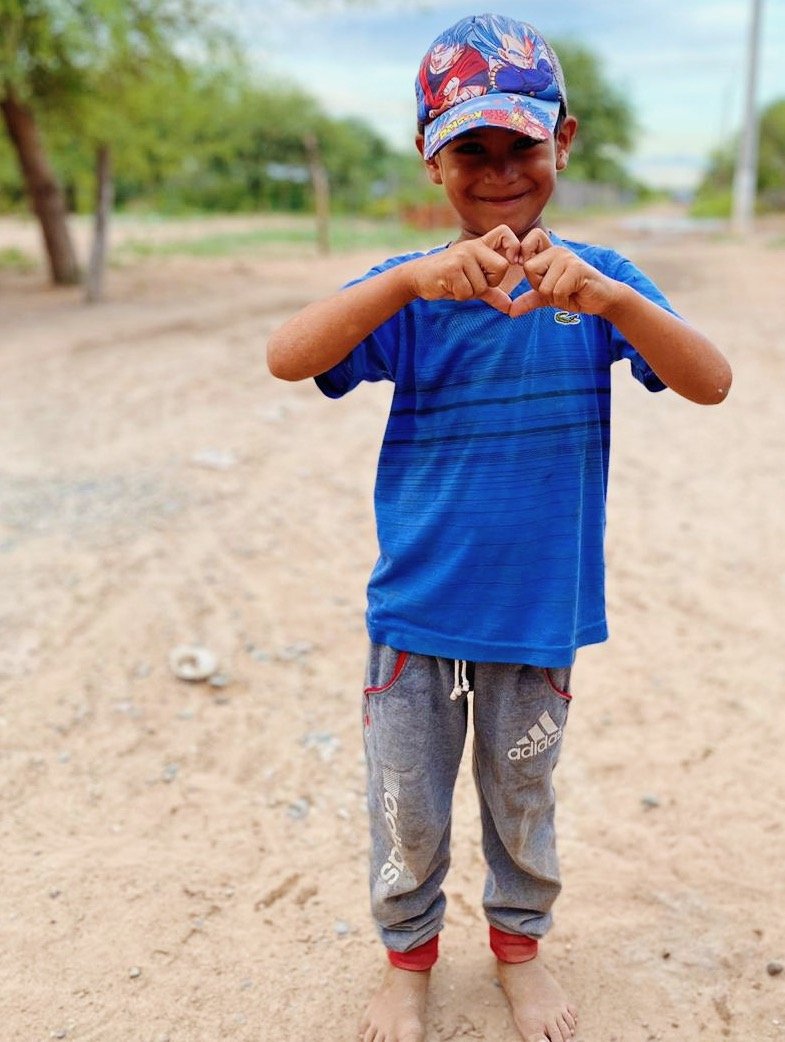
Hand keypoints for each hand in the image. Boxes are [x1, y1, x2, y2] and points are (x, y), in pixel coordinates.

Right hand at [407, 225, 522, 313]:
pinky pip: (467, 292)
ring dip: (470, 293)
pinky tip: (449, 287)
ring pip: (482, 286)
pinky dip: (459, 296)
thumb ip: (492, 292)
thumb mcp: (473, 282)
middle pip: (501, 267)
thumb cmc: (448, 279)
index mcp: (480, 245)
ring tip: (457, 284)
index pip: (505, 233)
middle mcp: (473, 247)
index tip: (514, 261)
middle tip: (473, 282)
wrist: (417, 277)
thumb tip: (510, 307)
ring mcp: (462, 256)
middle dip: (490, 283)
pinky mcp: (451, 268)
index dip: (514, 246)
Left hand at [508, 228, 623, 317]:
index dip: (524, 250)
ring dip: (554, 297)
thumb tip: (511, 311)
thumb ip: (529, 300)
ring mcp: (568, 258)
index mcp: (549, 252)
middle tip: (557, 288)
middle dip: (540, 287)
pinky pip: (557, 291)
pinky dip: (563, 301)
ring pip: (544, 285)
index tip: (523, 263)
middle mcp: (557, 251)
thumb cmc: (575, 294)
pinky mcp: (577, 269)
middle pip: (529, 269)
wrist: (601, 299)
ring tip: (568, 292)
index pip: (530, 239)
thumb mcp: (548, 297)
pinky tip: (575, 295)